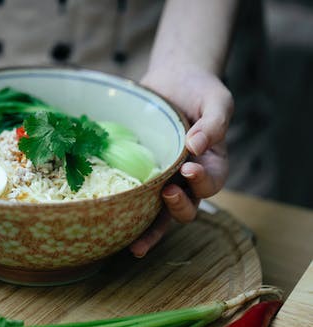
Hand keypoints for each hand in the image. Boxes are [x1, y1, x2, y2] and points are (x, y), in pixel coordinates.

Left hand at [129, 67, 232, 256]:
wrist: (173, 79)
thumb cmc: (201, 90)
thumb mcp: (216, 101)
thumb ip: (213, 123)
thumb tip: (195, 146)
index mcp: (212, 164)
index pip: (212, 183)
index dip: (202, 182)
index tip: (189, 169)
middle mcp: (188, 178)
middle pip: (188, 206)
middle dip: (178, 207)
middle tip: (167, 193)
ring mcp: (163, 178)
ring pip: (160, 213)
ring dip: (150, 230)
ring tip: (137, 244)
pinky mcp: (141, 173)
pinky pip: (136, 197)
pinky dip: (129, 215)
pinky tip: (113, 226)